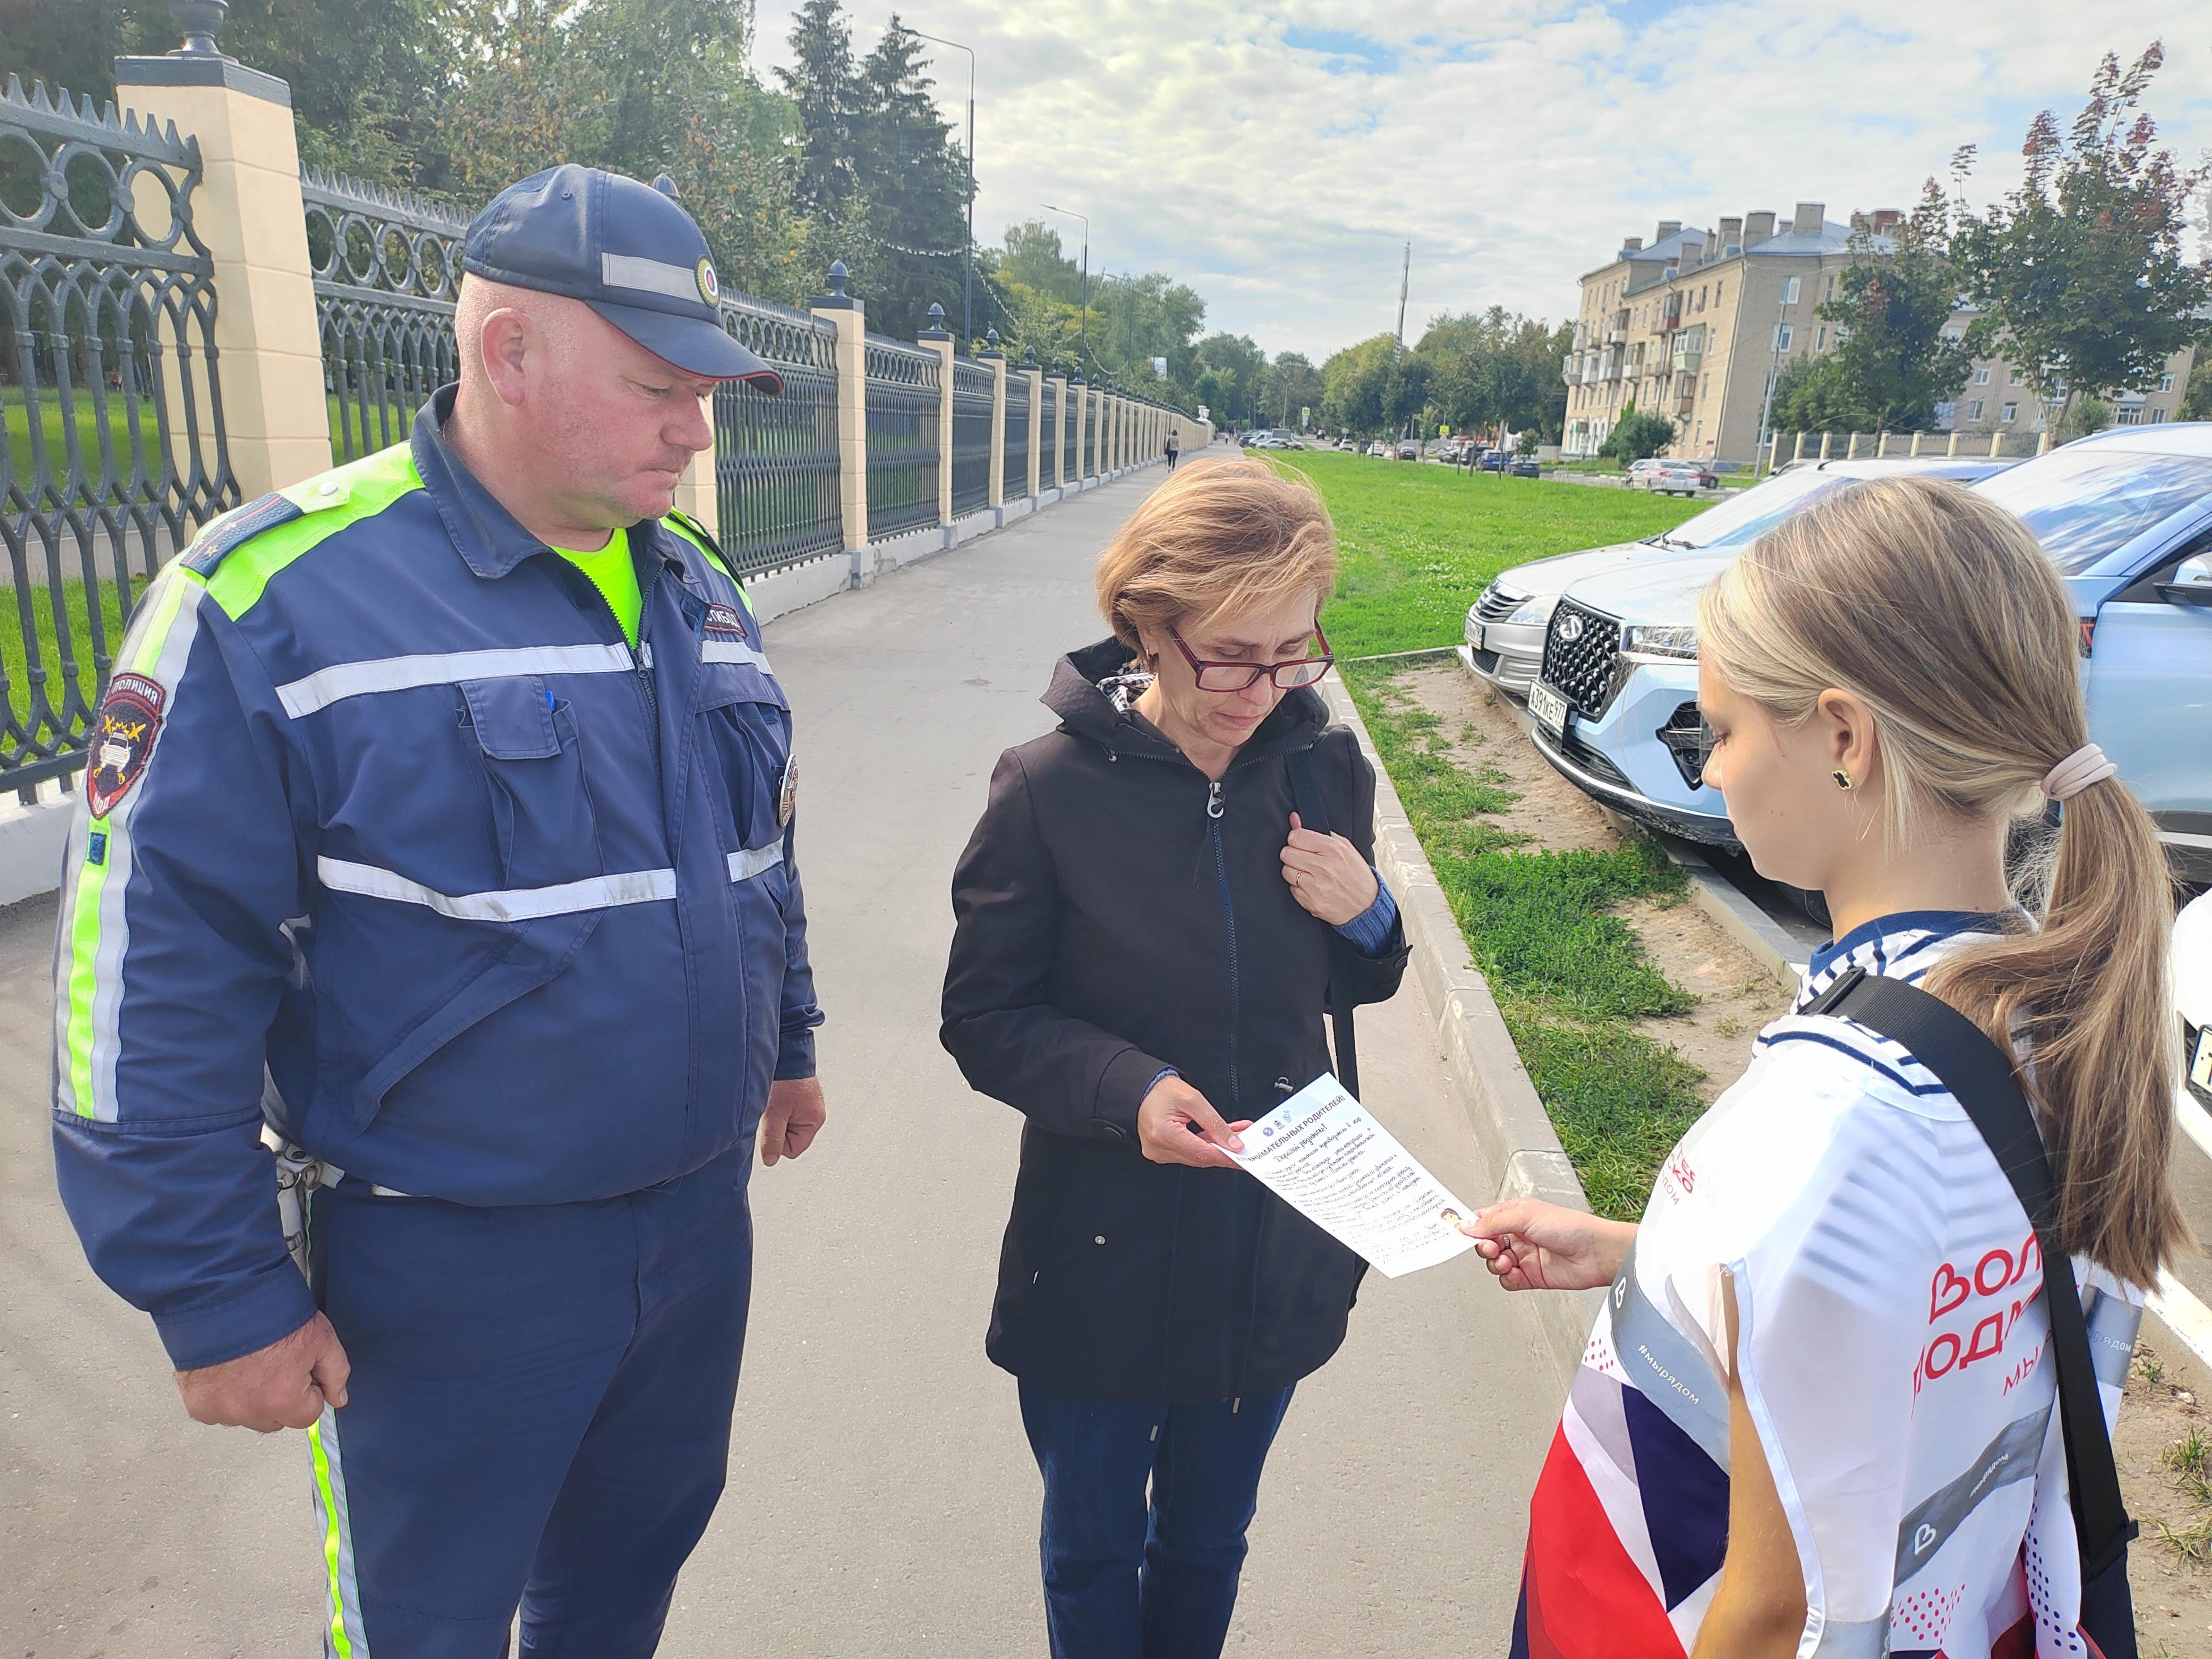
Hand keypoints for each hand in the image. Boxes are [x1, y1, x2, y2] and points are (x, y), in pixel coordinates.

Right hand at [175, 1312, 350, 1432]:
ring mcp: (218, 1409)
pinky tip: (228, 1368)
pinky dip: (222, 1395)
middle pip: (275, 1420)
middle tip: (274, 1365)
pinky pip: (216, 1411)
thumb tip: (338, 1398)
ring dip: (249, 1399)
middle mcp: (247, 1411)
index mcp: (282, 1398)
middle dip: (280, 1399)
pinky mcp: (195, 1403)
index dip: (308, 1391)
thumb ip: (335, 1373)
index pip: (308, 1415)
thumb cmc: (271, 1313)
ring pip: (245, 1416)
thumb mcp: (321, 1337)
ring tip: (249, 1363)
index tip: (300, 1371)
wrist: (224, 1296)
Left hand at [761, 1076, 826, 1166]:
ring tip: (775, 1101)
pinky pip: (788, 1113)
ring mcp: (808, 1106)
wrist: (786, 1052)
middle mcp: (815, 1114)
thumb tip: (771, 1161)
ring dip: (778, 1117)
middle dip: (778, 1128)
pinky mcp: (800, 1099)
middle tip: (774, 1111)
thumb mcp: (775, 1112)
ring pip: (787, 1125)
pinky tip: (777, 1097)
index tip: (772, 1125)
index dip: (778, 1142)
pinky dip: (779, 1108)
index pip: (793, 1149)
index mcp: (814, 1120)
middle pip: (791, 1138)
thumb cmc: (784, 1079)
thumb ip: (773, 1139)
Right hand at [1136, 1075, 1252, 1169]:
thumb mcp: (1193, 1099)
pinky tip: (1219, 1138)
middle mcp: (1158, 1148)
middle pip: (1200, 1158)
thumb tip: (1232, 1143)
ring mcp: (1159, 1153)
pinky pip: (1189, 1153)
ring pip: (1197, 1157)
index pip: (1201, 1153)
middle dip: (1225, 1150)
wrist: (1143, 1089)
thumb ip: (1214, 1123)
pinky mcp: (1163, 1152)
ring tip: (1234, 1134)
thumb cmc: (1161, 1091)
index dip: (1225, 1155)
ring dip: (1217, 1147)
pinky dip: (1206, 1145)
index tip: (1243, 1155)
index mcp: (1163, 1134)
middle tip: (1244, 1141)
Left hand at [1280, 813, 1379, 925]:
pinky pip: (1292, 889)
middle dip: (1293, 854)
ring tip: (1310, 874)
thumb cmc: (1356, 875)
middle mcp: (1324, 867)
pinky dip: (1300, 888)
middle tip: (1305, 859)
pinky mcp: (1311, 902)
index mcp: (1333, 850)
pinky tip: (1313, 887)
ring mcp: (1317, 886)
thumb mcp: (1344, 848)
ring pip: (1286, 871)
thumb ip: (1317, 832)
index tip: (1301, 843)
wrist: (1367, 905)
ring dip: (1295, 872)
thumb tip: (1294, 819)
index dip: (1296, 839)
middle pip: (1287, 853)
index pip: (1296, 837)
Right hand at [1460, 1199, 1635, 1291]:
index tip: (1458, 1233)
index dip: (1470, 1227)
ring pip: (1494, 1263)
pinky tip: (1514, 1273)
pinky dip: (1506, 1279)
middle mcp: (1518, 1235)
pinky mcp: (1530, 1276)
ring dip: (1495, 1263)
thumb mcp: (1525, 1215)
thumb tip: (1468, 1226)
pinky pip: (1507, 1281)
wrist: (1595, 1253)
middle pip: (1485, 1243)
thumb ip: (1493, 1222)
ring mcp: (1523, 1257)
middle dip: (1483, 1247)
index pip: (1483, 1220)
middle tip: (1490, 1248)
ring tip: (1507, 1261)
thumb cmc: (1570, 1226)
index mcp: (1515, 1215)